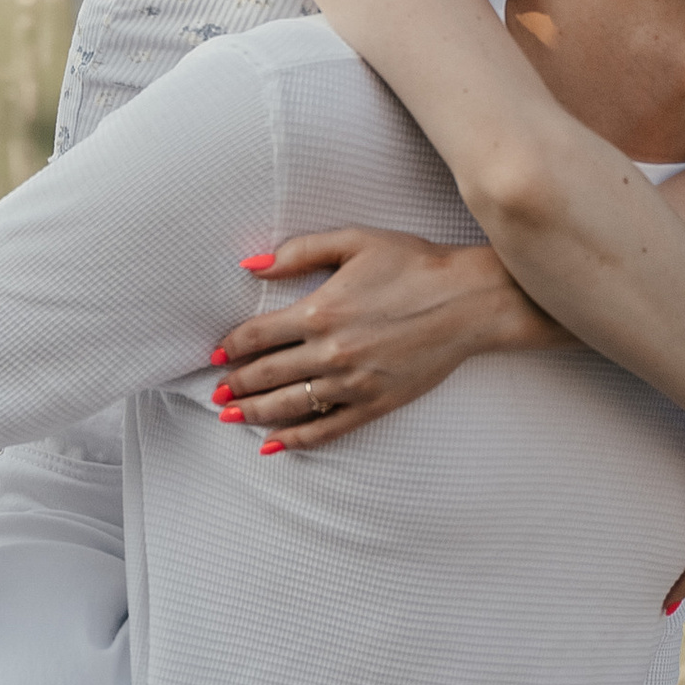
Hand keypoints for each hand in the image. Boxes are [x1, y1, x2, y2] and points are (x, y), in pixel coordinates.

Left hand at [209, 227, 552, 449]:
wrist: (469, 300)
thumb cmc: (413, 264)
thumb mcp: (354, 241)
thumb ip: (299, 252)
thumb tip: (251, 266)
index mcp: (320, 310)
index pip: (257, 336)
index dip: (230, 347)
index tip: (215, 354)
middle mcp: (330, 351)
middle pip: (265, 375)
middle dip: (235, 385)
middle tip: (215, 392)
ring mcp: (353, 382)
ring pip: (289, 405)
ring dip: (253, 413)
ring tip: (230, 416)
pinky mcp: (375, 403)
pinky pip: (327, 428)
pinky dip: (296, 439)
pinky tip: (274, 443)